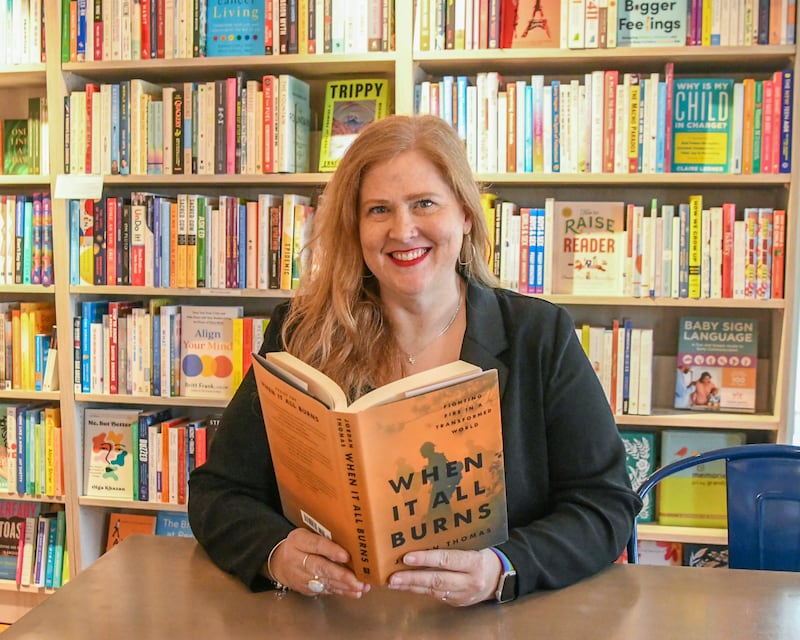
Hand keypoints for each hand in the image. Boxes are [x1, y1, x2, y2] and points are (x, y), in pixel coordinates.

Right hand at [266, 528, 370, 598]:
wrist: (280, 562)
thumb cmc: (301, 544)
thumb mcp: (307, 533)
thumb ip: (325, 536)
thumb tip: (351, 539)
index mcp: (298, 540)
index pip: (315, 545)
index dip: (331, 550)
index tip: (346, 556)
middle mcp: (297, 559)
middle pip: (319, 567)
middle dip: (340, 574)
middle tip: (356, 579)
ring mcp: (300, 577)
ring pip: (324, 581)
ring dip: (344, 585)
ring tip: (360, 586)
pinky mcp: (306, 589)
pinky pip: (326, 590)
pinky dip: (341, 591)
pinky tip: (354, 592)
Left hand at [387, 547, 501, 606]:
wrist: (499, 576)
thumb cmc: (483, 552)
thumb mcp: (475, 542)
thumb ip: (454, 538)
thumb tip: (426, 528)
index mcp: (474, 561)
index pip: (447, 559)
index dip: (426, 559)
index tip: (407, 557)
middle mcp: (469, 580)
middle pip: (438, 580)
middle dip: (413, 578)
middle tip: (393, 576)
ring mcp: (463, 594)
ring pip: (434, 591)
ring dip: (412, 586)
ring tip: (393, 582)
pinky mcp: (458, 602)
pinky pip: (436, 596)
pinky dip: (419, 590)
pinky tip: (406, 586)